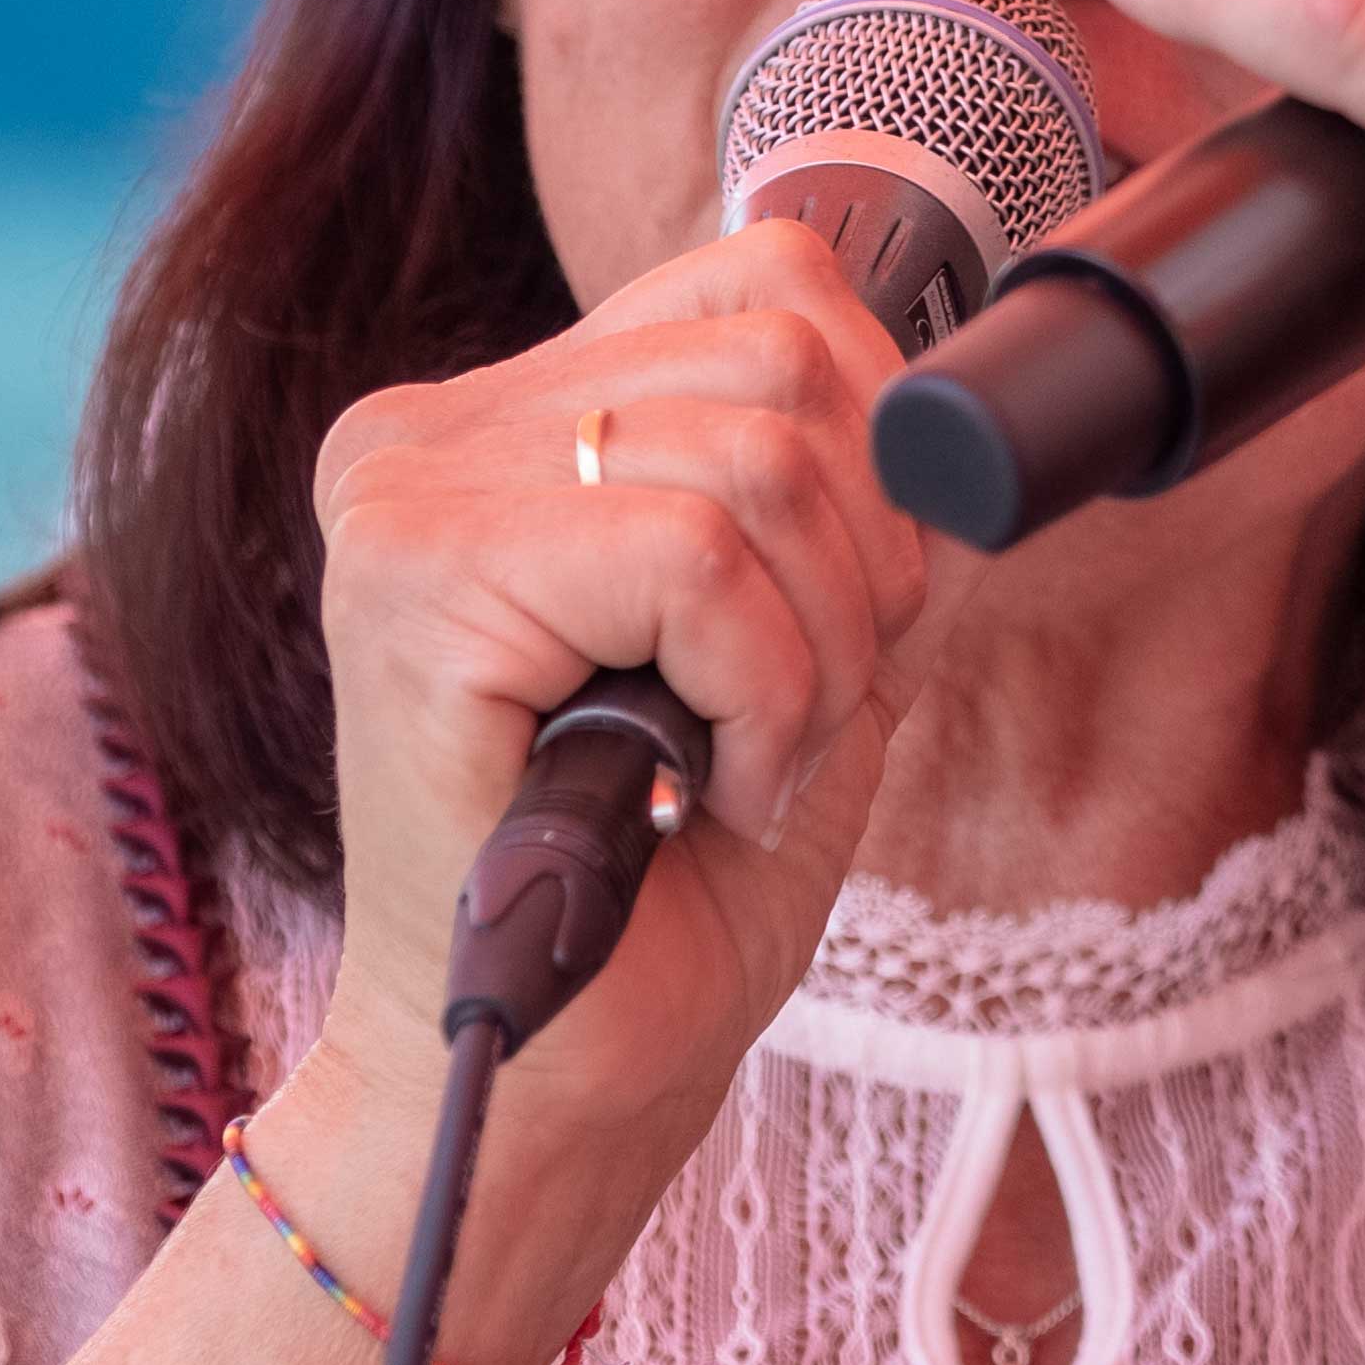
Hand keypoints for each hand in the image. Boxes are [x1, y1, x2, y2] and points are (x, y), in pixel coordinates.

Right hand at [302, 224, 955, 1208]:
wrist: (558, 1082)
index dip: (881, 452)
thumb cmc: (669, 891)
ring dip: (812, 652)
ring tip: (732, 762)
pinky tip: (695, 789)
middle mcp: (436, 427)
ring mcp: (406, 491)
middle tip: (789, 717)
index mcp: (517, 419)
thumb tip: (958, 412)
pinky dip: (760, 698)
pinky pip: (695, 560)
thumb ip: (843, 504)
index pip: (774, 282)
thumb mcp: (801, 649)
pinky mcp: (409, 576)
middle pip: (785, 355)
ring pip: (756, 459)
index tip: (844, 624)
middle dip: (862, 563)